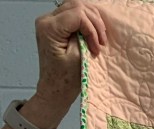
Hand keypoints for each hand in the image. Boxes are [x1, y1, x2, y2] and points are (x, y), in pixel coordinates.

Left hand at [33, 1, 106, 123]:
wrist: (55, 92)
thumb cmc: (65, 81)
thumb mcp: (78, 58)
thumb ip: (84, 37)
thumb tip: (92, 27)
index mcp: (50, 28)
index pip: (77, 14)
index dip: (92, 29)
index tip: (97, 47)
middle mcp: (46, 20)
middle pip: (77, 5)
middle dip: (94, 22)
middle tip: (102, 41)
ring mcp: (50, 21)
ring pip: (76, 7)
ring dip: (92, 21)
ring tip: (98, 39)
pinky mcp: (56, 26)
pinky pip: (73, 15)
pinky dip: (86, 22)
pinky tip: (93, 35)